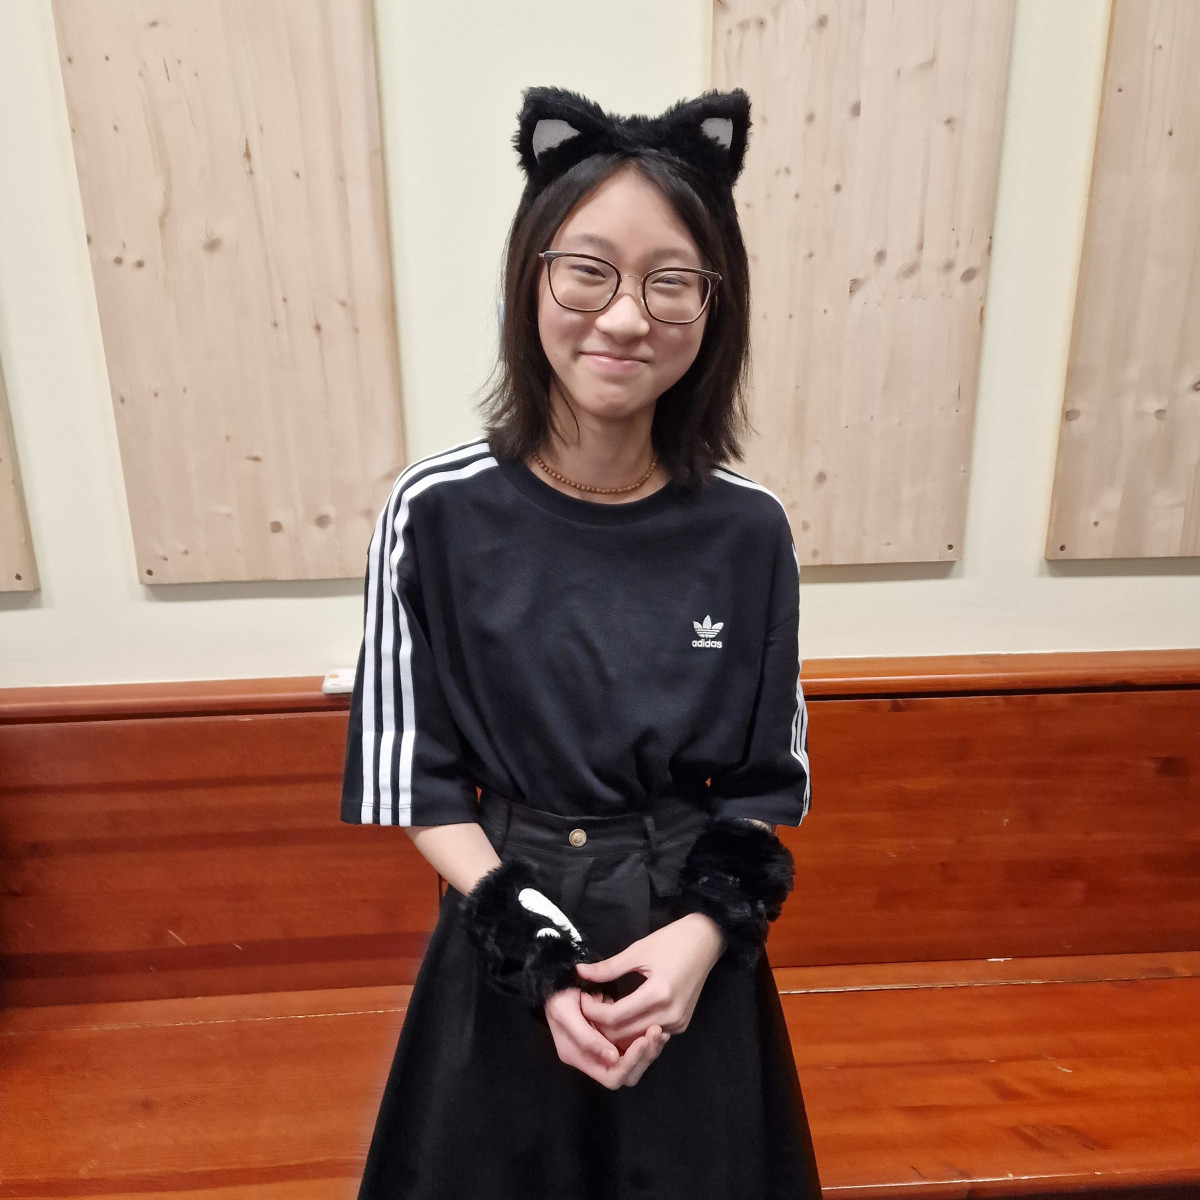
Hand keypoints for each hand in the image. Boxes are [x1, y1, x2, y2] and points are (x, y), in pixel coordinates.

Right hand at [544, 987, 668, 1088]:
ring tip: (660, 1030)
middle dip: (643, 1057)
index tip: (643, 1040)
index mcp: (578, 1057)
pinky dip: (648, 1041)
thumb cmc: (559, 994)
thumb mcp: (566, 1012)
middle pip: (626, 1075)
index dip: (629, 1063)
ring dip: (649, 1049)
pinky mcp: (613, 1037)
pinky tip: (658, 1027)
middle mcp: (593, 1058)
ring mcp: (604, 1048)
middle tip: (656, 1033)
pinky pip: (634, 1047)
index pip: (611, 1077)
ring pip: (634, 1063)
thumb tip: (613, 1058)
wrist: (556, 979)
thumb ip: (586, 1038)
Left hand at [573, 913, 724, 1045]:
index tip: (581, 999)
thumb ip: (608, 967)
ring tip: (603, 1011)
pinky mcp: (681, 1025)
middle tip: (588, 1008)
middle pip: (623, 1035)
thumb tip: (580, 972)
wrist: (705, 941)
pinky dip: (633, 1030)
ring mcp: (677, 1023)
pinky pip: (650, 1035)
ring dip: (616, 1031)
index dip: (592, 1011)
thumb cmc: (671, 941)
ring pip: (636, 1039)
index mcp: (658, 994)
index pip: (615, 1017)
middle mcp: (670, 1015)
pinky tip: (623, 1016)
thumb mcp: (637, 950)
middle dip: (600, 1025)